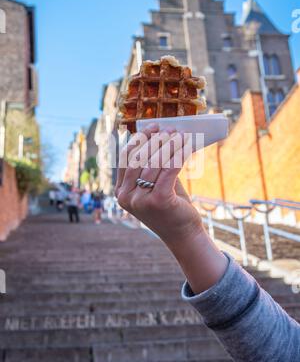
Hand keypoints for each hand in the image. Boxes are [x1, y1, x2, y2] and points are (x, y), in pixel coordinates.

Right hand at [115, 124, 203, 246]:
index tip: (152, 127)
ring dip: (169, 145)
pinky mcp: (158, 201)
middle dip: (155, 140)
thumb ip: (152, 165)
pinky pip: (169, 170)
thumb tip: (160, 135)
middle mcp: (126, 197)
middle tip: (169, 128)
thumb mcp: (155, 184)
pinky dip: (178, 155)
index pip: (126, 158)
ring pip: (154, 163)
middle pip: (139, 158)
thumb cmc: (170, 206)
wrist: (183, 234)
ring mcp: (140, 201)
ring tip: (180, 135)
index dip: (139, 139)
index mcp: (121, 192)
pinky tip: (186, 146)